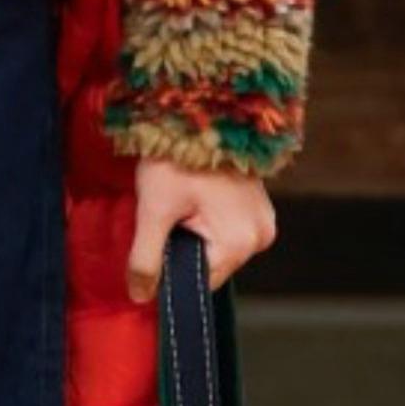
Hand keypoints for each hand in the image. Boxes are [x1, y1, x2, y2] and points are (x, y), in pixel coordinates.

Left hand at [130, 163, 276, 297]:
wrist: (202, 109)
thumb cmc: (177, 158)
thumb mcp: (154, 210)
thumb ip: (146, 258)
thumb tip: (141, 296)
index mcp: (239, 244)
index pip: (199, 283)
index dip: (172, 271)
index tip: (157, 243)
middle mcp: (260, 237)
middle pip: (211, 266)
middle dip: (185, 249)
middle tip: (168, 214)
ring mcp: (264, 220)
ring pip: (219, 247)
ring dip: (197, 234)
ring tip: (182, 202)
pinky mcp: (260, 206)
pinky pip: (230, 228)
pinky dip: (210, 221)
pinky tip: (197, 198)